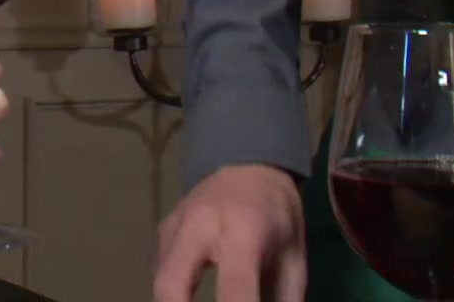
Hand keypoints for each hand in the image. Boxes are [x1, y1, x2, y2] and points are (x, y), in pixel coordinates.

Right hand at [153, 165, 304, 301]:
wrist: (248, 166)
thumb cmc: (278, 217)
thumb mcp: (294, 261)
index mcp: (244, 231)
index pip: (235, 289)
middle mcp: (199, 225)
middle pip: (170, 284)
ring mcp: (173, 227)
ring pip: (159, 282)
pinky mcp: (160, 233)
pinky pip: (159, 274)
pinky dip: (172, 297)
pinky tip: (188, 301)